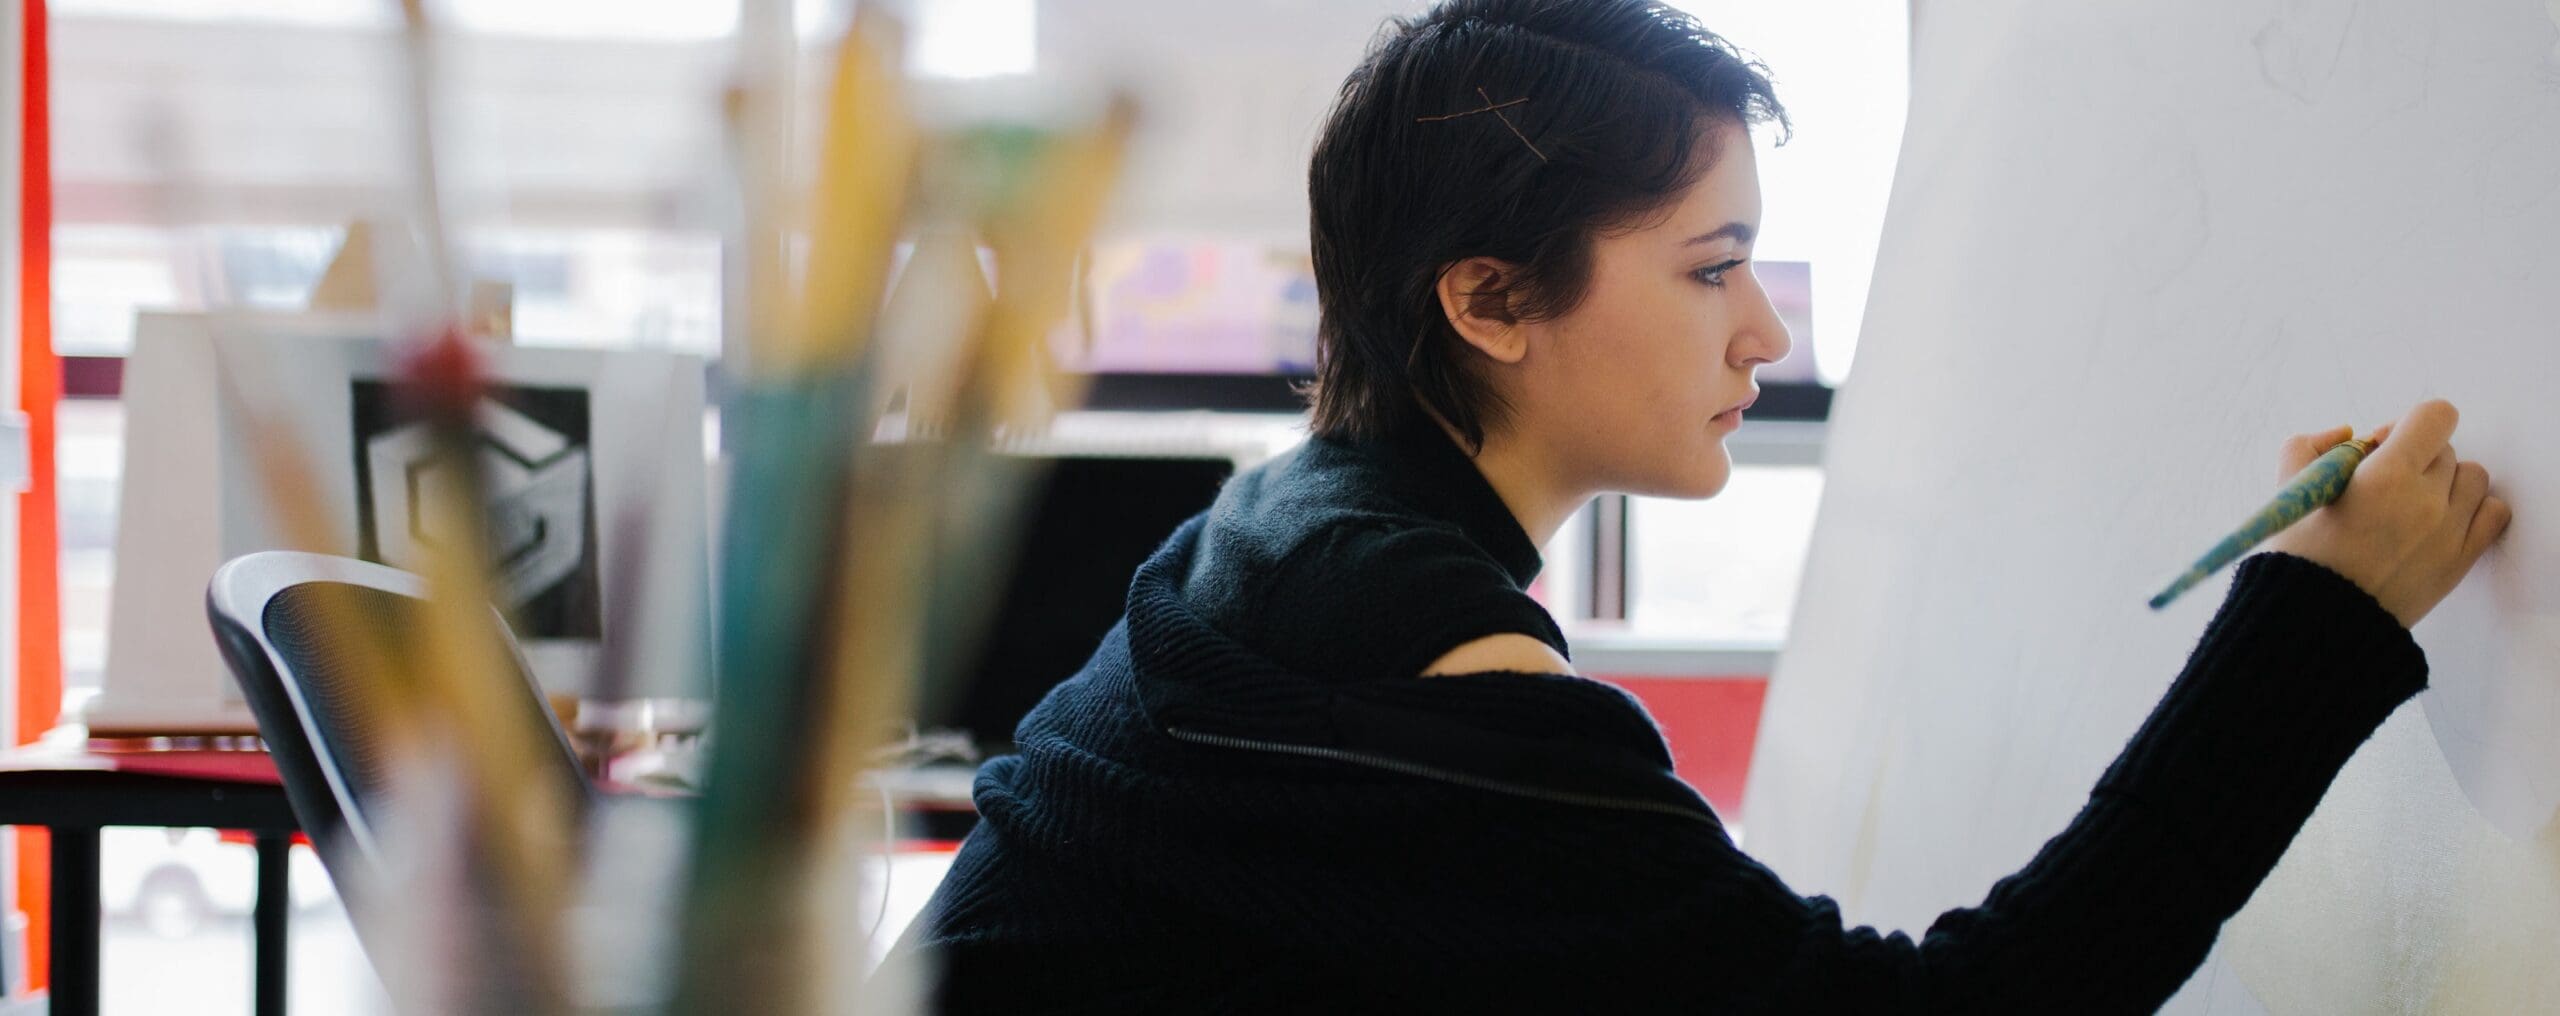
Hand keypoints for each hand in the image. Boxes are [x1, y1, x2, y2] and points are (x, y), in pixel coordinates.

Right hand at [2265, 400, 2511, 626]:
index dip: (2407, 424)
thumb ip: (2309, 447)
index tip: (2382, 446)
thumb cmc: (2300, 556)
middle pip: (2445, 450)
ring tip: (2411, 505)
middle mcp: (2426, 500)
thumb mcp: (2288, 490)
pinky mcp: (2461, 559)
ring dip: (2445, 482)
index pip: (2435, 416)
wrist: (2317, 621)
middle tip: (2381, 486)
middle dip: (2414, 459)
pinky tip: (2442, 519)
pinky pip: (2494, 512)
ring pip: (2473, 477)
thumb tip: (2345, 434)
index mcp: (2386, 476)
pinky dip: (2474, 508)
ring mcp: (2450, 531)